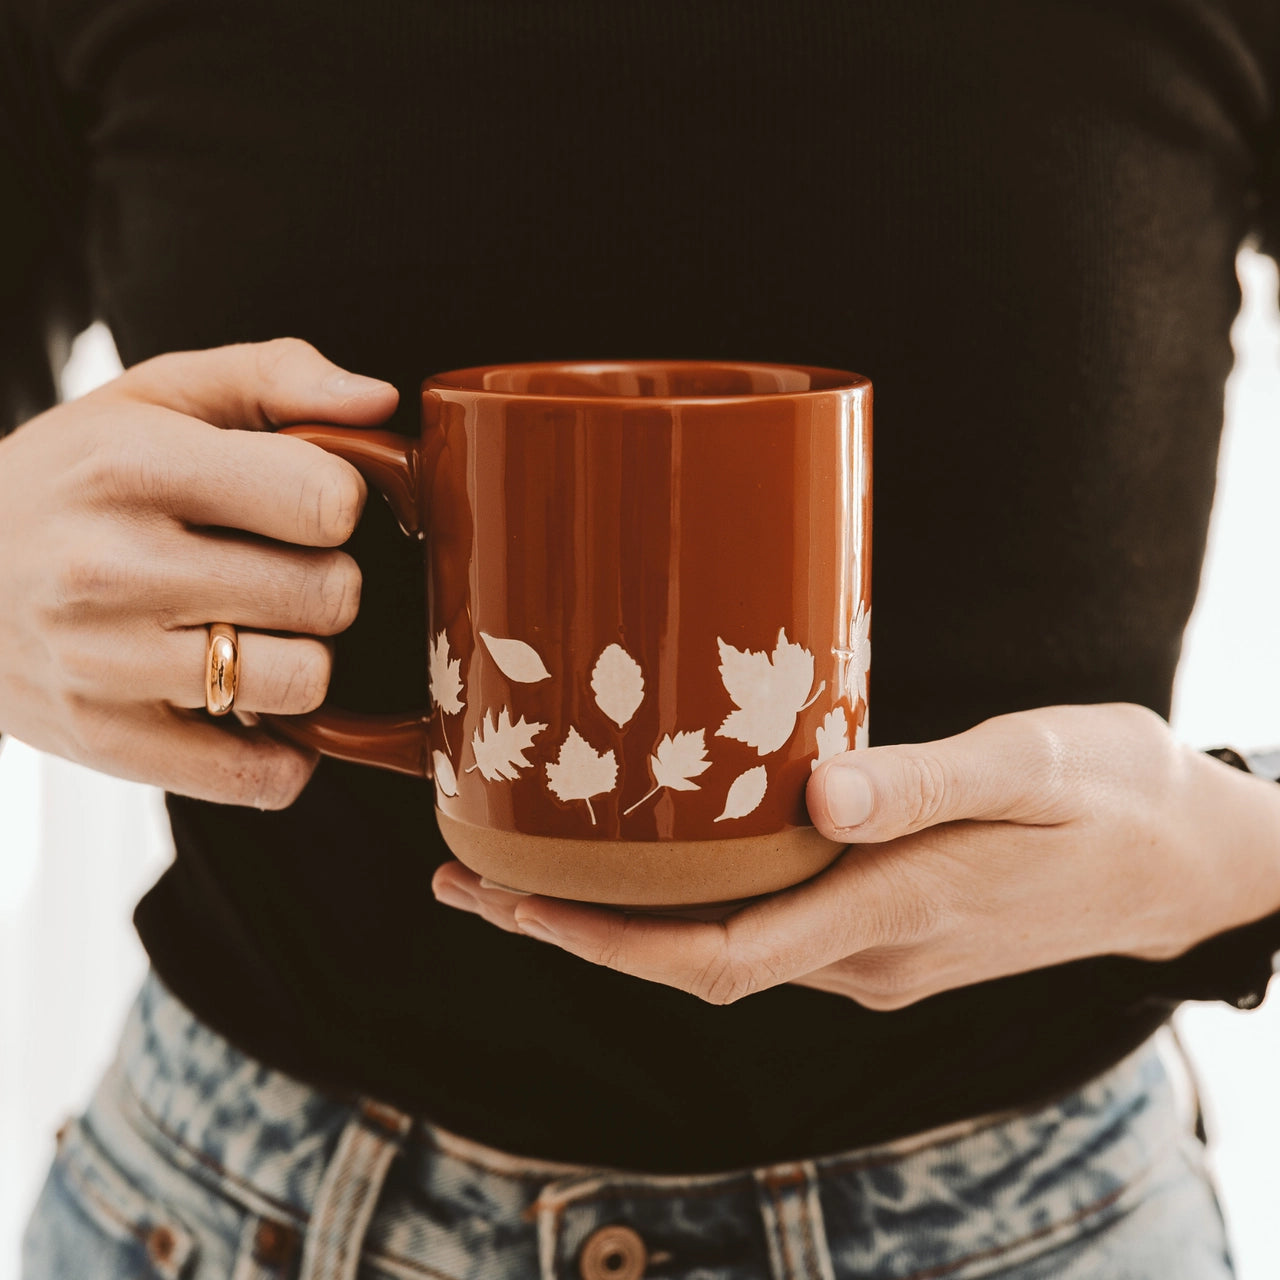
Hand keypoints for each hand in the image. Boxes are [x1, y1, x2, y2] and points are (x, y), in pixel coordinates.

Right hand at [0, 338, 397, 805]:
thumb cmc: (71, 478)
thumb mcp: (154, 396)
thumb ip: (274, 377)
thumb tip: (379, 403)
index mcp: (135, 466)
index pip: (324, 500)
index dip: (341, 504)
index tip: (310, 507)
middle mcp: (114, 567)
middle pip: (330, 595)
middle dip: (328, 582)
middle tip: (281, 573)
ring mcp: (106, 665)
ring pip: (306, 682)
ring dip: (304, 661)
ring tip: (257, 633)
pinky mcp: (109, 742)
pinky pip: (260, 777)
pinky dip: (282, 752)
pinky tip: (252, 705)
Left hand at [432, 703, 1279, 1005]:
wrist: (1185, 856)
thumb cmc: (1112, 796)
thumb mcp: (1032, 771)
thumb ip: (925, 785)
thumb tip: (819, 797)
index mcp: (892, 914)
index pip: (716, 959)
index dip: (603, 944)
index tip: (509, 905)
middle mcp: (866, 952)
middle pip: (692, 965)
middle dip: (575, 935)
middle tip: (471, 881)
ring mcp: (875, 949)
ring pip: (722, 949)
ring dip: (620, 922)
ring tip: (527, 870)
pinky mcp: (886, 925)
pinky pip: (764, 926)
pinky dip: (688, 903)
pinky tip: (654, 859)